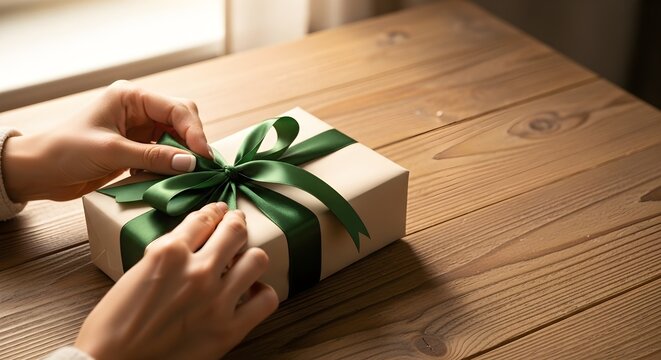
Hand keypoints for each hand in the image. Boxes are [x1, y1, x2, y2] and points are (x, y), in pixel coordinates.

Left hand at [3, 80, 209, 201]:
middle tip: (202, 166)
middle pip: (181, 120)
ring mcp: (139, 129)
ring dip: (183, 156)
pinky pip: (164, 154)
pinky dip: (170, 165)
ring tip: (189, 174)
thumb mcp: (112, 152)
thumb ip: (153, 157)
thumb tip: (190, 163)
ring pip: (176, 138)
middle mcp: (138, 109)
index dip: (194, 131)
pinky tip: (170, 177)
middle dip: (193, 141)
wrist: (39, 171)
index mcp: (131, 97)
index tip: (203, 155)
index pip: (177, 108)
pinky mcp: (137, 148)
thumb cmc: (66, 152)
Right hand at [75, 202, 278, 358]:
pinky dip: (261, 292)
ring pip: (257, 259)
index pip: (204, 219)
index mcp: (169, 253)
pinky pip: (266, 299)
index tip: (220, 211)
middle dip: (237, 224)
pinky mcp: (228, 329)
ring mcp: (217, 299)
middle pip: (236, 231)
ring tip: (244, 261)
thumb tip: (191, 243)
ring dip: (250, 257)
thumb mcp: (136, 272)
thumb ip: (167, 254)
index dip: (215, 211)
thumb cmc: (113, 324)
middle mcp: (198, 271)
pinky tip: (250, 292)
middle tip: (236, 224)